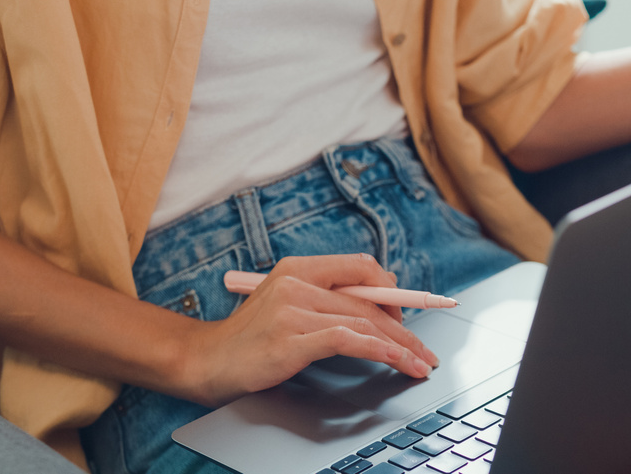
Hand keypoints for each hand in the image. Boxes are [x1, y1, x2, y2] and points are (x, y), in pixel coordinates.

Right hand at [178, 253, 440, 406]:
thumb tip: (376, 306)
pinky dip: (379, 350)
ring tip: (418, 363)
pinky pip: (348, 340)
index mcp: (297, 268)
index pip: (361, 266)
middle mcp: (297, 283)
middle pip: (368, 300)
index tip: (408, 316)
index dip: (392, 290)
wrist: (206, 360)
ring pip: (363, 321)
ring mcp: (293, 310)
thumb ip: (323, 298)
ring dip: (400, 345)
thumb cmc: (249, 338)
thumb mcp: (285, 304)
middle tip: (424, 350)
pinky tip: (395, 361)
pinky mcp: (292, 340)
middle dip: (404, 328)